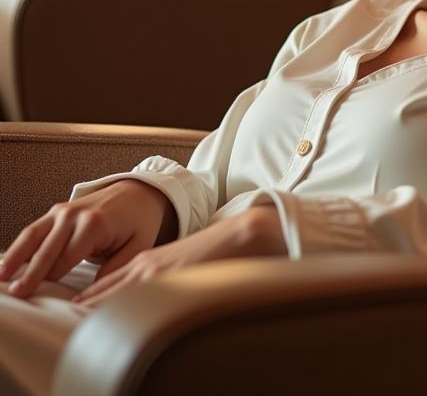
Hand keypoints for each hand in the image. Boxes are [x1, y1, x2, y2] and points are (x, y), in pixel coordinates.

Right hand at [0, 179, 174, 299]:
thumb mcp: (138, 245)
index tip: (41, 300)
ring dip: (15, 258)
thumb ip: (116, 268)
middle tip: (17, 294)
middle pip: (46, 250)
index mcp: (94, 225)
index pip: (66, 260)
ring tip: (1, 278)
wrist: (139, 191)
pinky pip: (34, 229)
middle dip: (31, 273)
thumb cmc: (139, 221)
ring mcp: (63, 210)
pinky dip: (19, 245)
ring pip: (32, 236)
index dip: (53, 281)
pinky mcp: (57, 210)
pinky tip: (7, 262)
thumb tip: (93, 294)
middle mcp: (75, 215)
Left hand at [71, 205, 285, 307]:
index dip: (89, 297)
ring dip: (90, 308)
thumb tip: (159, 298)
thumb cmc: (219, 251)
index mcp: (150, 261)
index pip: (110, 283)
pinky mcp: (165, 279)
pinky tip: (97, 320)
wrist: (240, 234)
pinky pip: (130, 298)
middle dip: (82, 304)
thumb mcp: (184, 263)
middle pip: (104, 290)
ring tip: (67, 319)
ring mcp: (154, 274)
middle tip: (57, 315)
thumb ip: (167, 278)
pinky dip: (111, 308)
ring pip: (111, 295)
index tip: (72, 308)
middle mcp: (146, 266)